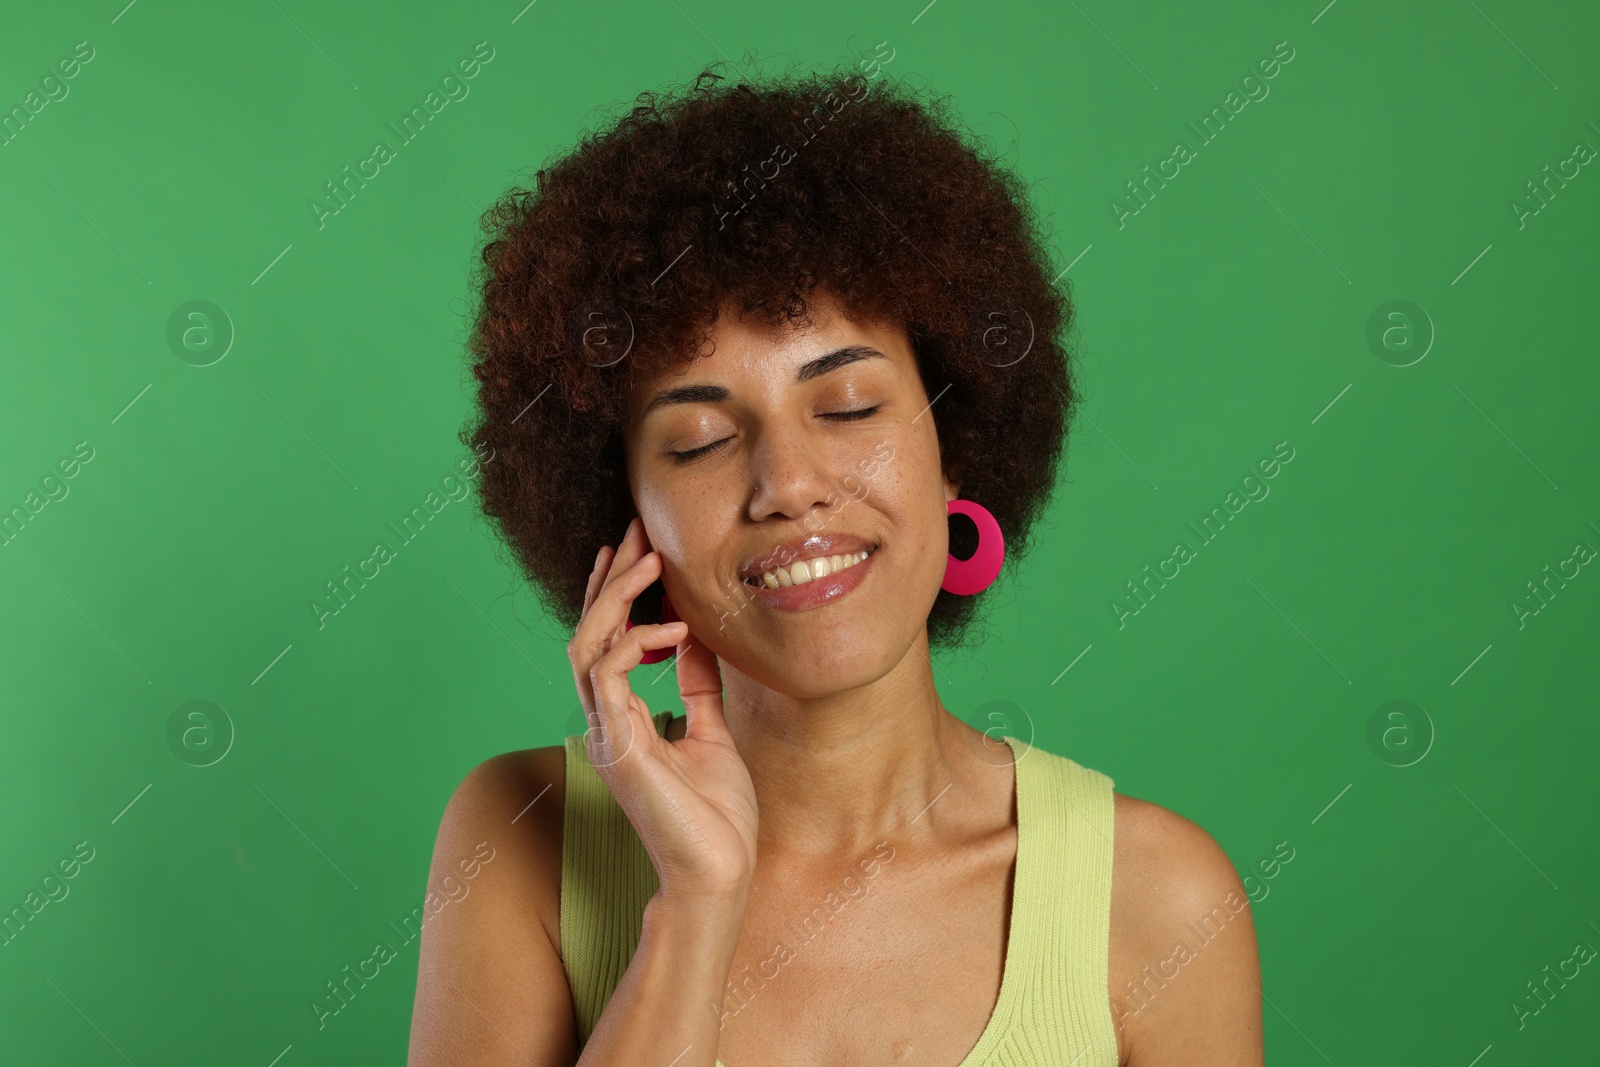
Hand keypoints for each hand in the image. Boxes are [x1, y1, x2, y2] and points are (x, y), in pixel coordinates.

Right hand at [567, 516, 758, 904]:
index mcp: (622, 720)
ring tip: (650, 560)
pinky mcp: (620, 747)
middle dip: (611, 579)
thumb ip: (699, 687)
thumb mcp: (713, 732)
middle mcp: (605, 722)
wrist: (719, 873)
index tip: (638, 549)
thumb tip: (699, 638)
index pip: (605, 642)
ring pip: (586, 646)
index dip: (616, 593)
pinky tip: (676, 629)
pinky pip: (608, 676)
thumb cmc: (717, 817)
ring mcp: (607, 734)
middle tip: (637, 531)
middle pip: (588, 633)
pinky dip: (636, 642)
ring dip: (617, 598)